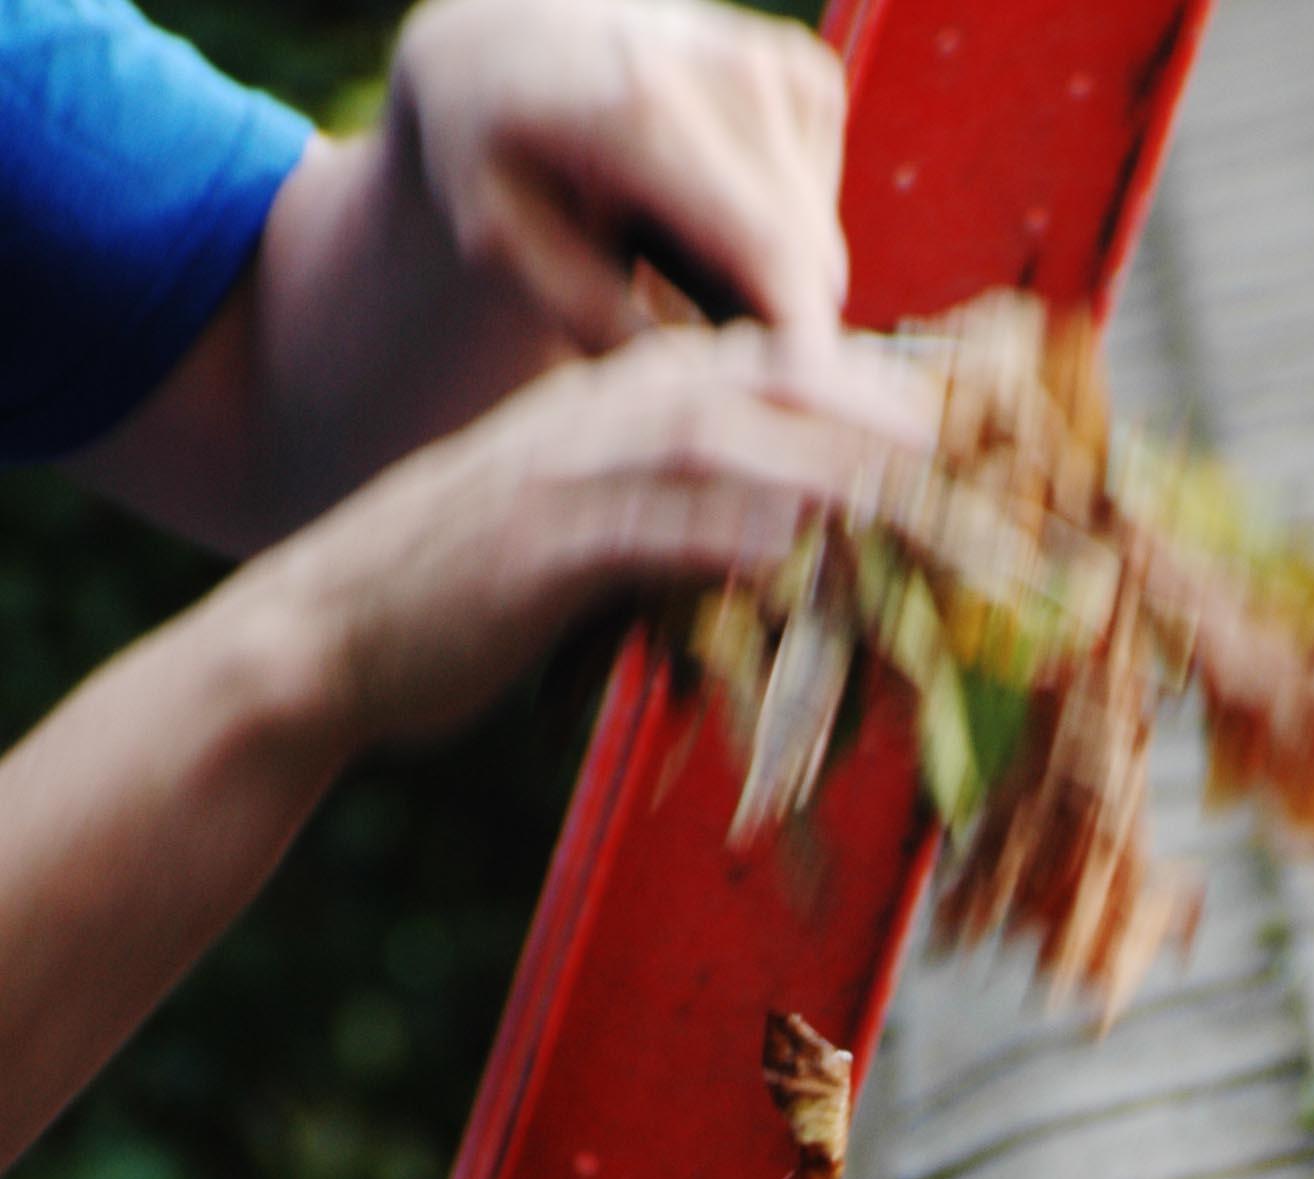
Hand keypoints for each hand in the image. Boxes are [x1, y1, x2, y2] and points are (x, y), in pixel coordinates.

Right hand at [254, 320, 931, 752]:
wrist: (326, 642)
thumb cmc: (462, 604)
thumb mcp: (584, 553)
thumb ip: (676, 534)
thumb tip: (781, 554)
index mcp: (608, 411)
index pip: (749, 370)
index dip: (849, 385)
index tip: (944, 416)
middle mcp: (589, 422)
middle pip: (747, 382)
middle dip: (855, 405)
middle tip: (956, 441)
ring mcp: (557, 479)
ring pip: (706, 439)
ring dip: (810, 457)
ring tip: (901, 483)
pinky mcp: (528, 549)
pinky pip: (636, 528)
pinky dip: (713, 532)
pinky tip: (785, 546)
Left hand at [390, 0, 849, 352]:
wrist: (510, 39)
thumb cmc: (494, 155)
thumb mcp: (507, 247)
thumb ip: (600, 324)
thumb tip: (701, 398)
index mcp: (647, 110)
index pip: (773, 255)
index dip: (797, 357)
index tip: (784, 432)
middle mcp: (731, 71)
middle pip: (809, 266)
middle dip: (771, 336)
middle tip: (689, 362)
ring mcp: (779, 67)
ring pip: (821, 254)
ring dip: (768, 293)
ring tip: (673, 276)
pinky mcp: (808, 77)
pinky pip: (821, 217)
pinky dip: (775, 243)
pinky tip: (701, 221)